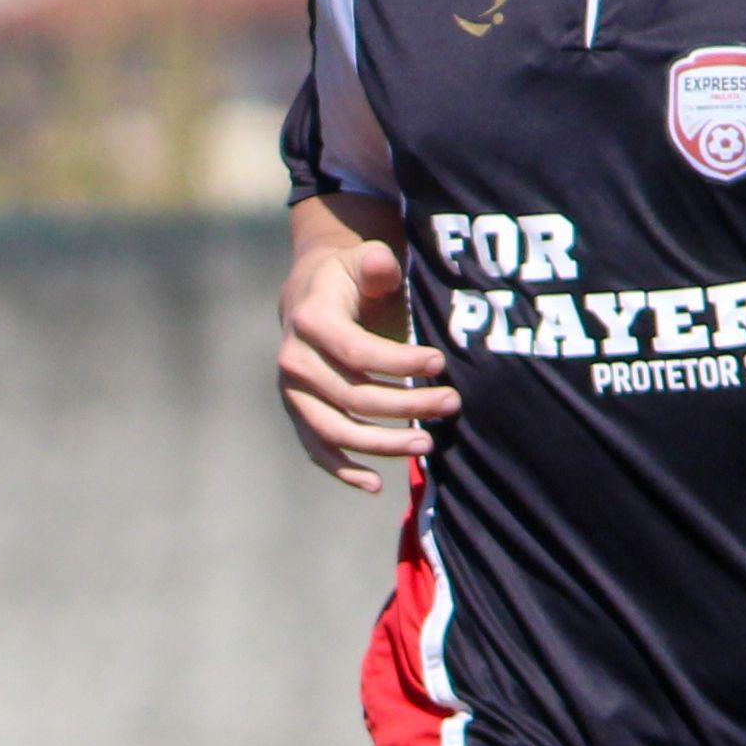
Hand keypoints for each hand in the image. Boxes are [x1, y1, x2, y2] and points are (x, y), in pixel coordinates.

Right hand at [274, 207, 453, 496]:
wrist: (309, 296)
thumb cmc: (348, 279)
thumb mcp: (361, 261)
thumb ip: (375, 265)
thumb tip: (381, 263)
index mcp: (310, 321)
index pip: (357, 352)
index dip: (399, 362)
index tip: (440, 363)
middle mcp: (294, 361)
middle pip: (354, 396)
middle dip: (407, 404)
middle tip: (451, 403)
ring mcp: (294, 393)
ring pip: (337, 429)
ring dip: (383, 444)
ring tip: (427, 444)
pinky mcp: (299, 413)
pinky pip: (318, 448)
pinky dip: (343, 470)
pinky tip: (375, 484)